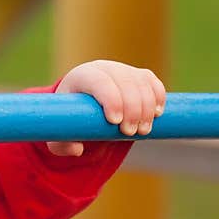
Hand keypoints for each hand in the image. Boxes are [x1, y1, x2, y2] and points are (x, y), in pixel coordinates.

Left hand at [49, 59, 166, 155]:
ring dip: (146, 108)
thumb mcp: (60, 130)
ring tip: (143, 130)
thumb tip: (77, 149)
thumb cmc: (70, 116)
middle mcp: (103, 68)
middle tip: (130, 133)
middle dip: (131, 109)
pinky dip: (158, 97)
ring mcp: (123, 70)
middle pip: (124, 82)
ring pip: (141, 83)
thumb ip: (61, 143)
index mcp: (82, 76)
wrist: (83, 100)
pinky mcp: (139, 76)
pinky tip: (156, 114)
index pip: (99, 81)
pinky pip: (153, 82)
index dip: (110, 99)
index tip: (114, 121)